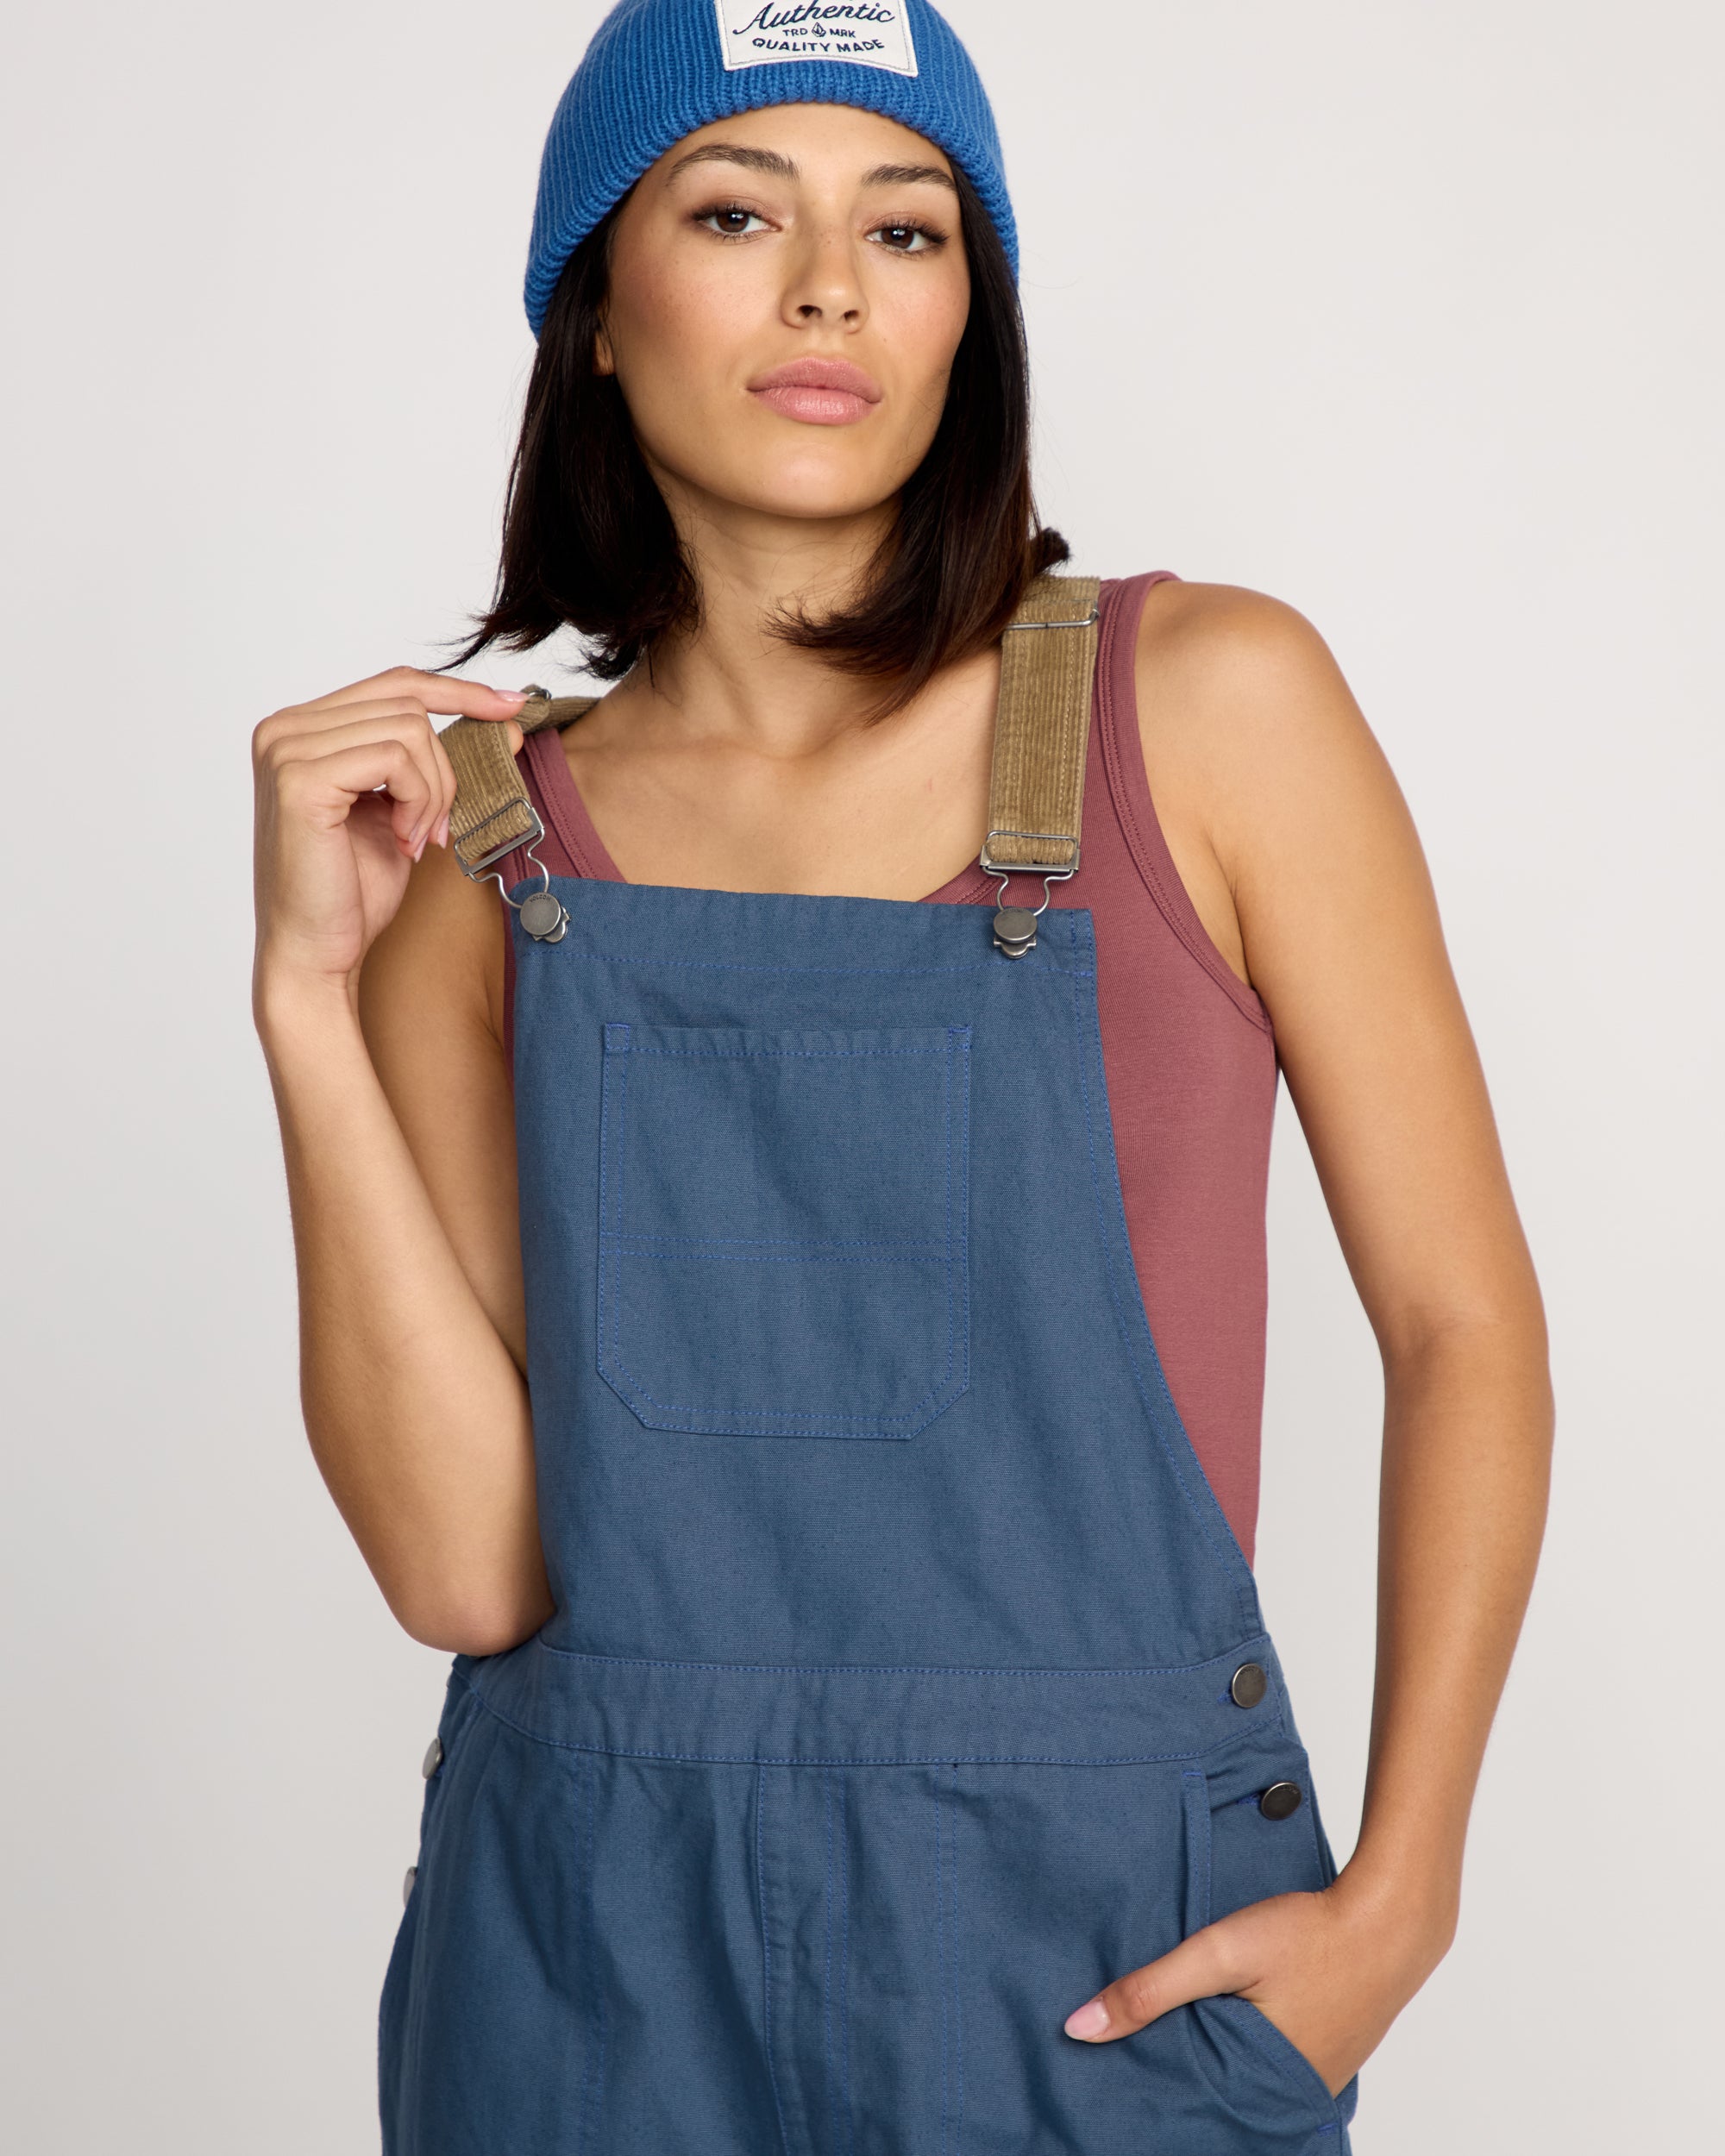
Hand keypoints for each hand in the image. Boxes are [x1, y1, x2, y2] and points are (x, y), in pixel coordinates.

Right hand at [251, 665, 526, 995]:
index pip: (394, 684)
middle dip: (444, 769)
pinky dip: (417, 800)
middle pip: (408, 705)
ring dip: (433, 792)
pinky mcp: (299, 778)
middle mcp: (284, 729)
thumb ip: (442, 762)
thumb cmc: (353, 892)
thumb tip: (508, 719)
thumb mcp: (409, 811)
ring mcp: (286, 749)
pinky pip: (394, 757)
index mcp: (302, 729)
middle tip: (437, 829)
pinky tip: (403, 842)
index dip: (458, 691)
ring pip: (408, 729)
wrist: (315, 954)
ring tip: (415, 839)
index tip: (512, 706)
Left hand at [1061, 1871, 1451, 2097]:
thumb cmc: (1309, 1935)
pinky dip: (1242, 2047)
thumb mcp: (1220, 1953)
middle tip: (1129, 2047)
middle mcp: (1286, 2098)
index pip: (1184, 2103)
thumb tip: (1079, 2028)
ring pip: (1240, 2079)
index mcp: (1259, 2087)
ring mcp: (1310, 2082)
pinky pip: (1269, 2066)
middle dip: (1175, 2072)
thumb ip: (1151, 1989)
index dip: (1146, 2083)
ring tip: (1170, 2031)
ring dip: (1209, 2057)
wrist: (1390, 1920)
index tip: (1107, 2068)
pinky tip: (1222, 2020)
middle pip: (1211, 2094)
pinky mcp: (1323, 2059)